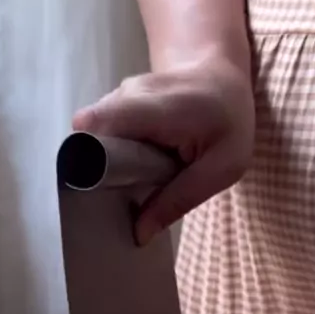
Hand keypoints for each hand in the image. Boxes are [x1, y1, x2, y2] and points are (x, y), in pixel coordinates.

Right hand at [72, 57, 254, 244]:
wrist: (221, 78)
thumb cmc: (227, 124)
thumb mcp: (222, 167)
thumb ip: (180, 199)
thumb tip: (139, 235)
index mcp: (159, 107)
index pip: (99, 124)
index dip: (87, 157)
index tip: (97, 190)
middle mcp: (129, 93)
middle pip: (91, 136)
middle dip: (98, 168)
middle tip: (120, 194)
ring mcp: (119, 93)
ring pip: (96, 135)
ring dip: (108, 160)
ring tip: (134, 177)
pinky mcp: (115, 100)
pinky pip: (104, 131)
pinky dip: (115, 150)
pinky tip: (136, 160)